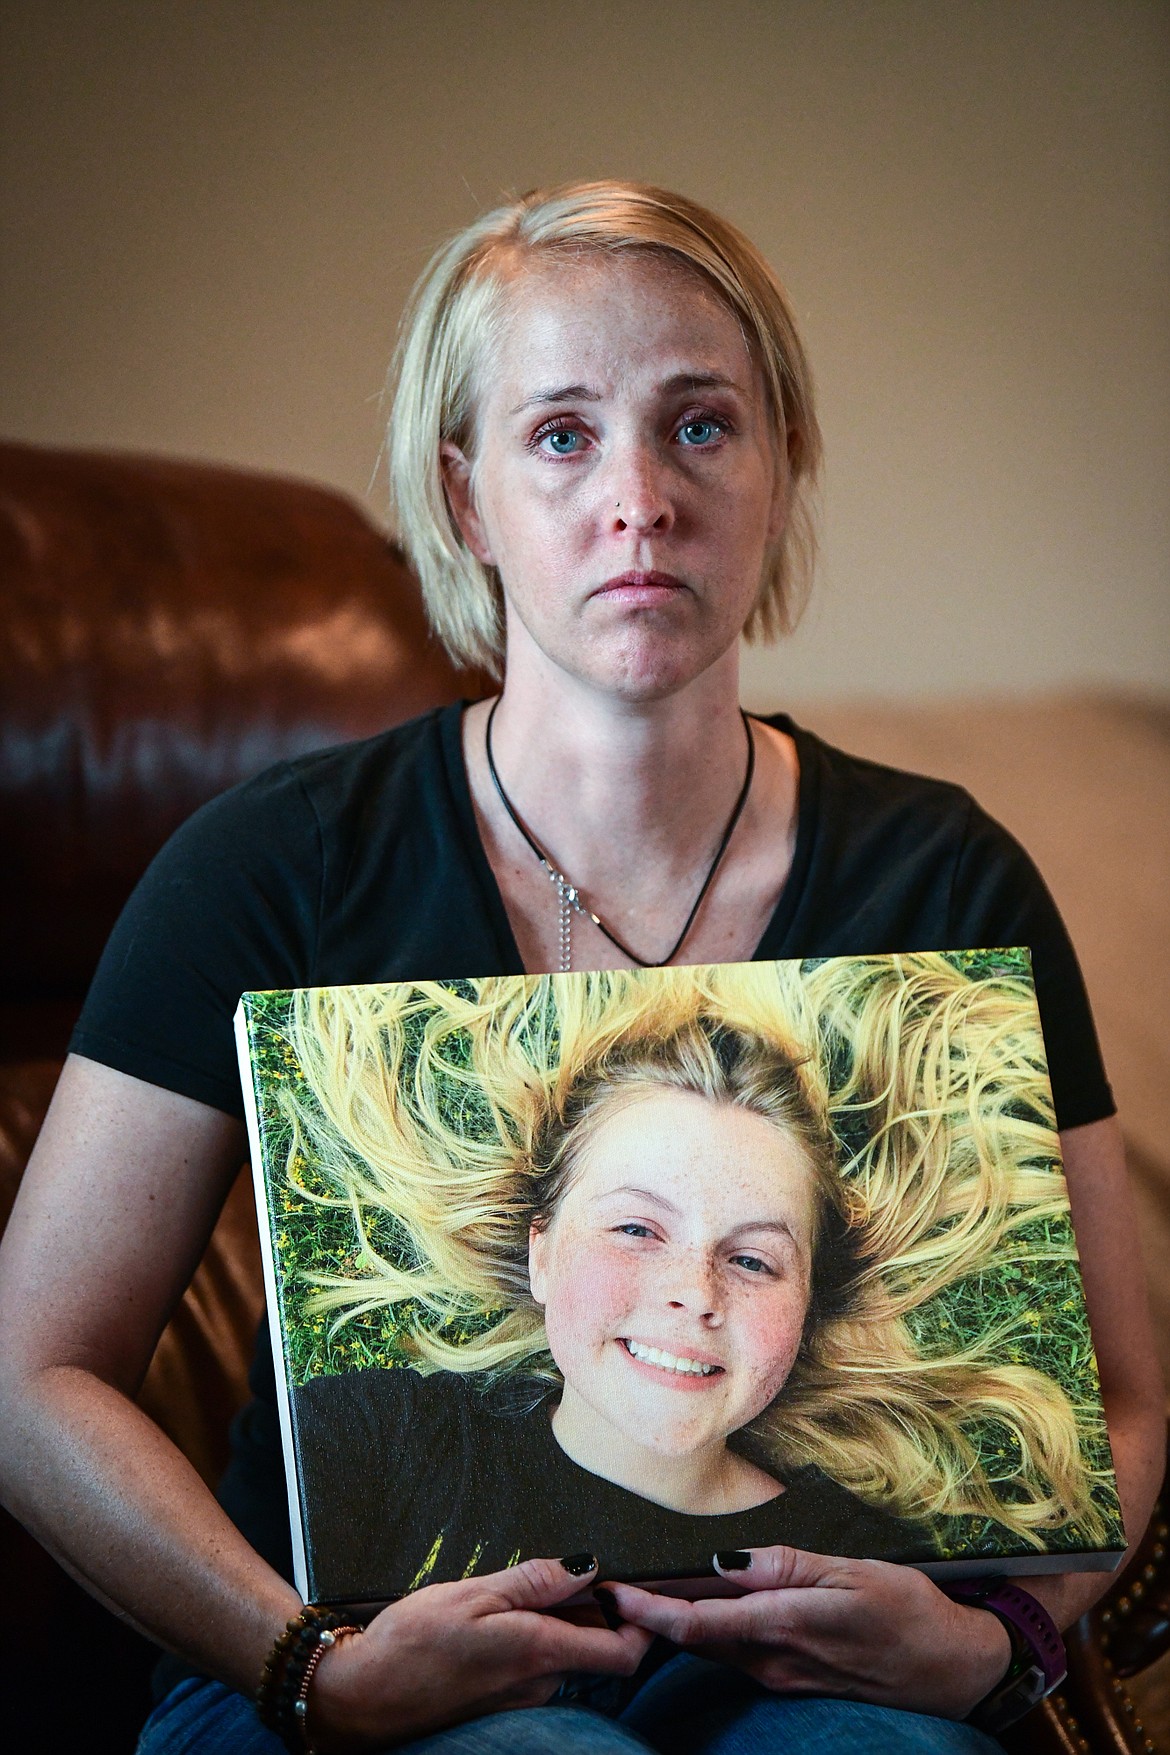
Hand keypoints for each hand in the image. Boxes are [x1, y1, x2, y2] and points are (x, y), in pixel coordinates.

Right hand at [308, 1555, 652, 1751]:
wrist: (363, 1696)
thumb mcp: (474, 1593)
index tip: (628, 1581)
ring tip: (519, 1586)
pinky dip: (534, 1633)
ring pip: (565, 1650)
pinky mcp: (502, 1700)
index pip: (625, 1651)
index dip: (640, 1617)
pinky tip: (499, 1612)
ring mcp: (522, 1695)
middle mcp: (541, 1683)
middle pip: (596, 1644)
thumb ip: (535, 1581)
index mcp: (540, 1652)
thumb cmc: (411, 1643)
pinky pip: (538, 1663)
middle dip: (592, 1606)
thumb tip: (588, 1567)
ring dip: (558, 1617)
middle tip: (561, 1568)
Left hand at [605, 1545, 1012, 1719]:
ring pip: (715, 1647)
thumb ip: (786, 1566)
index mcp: (787, 1627)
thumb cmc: (911, 1611)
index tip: (612, 1593)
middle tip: (607, 1584)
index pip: (699, 1625)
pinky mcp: (794, 1681)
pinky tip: (696, 1609)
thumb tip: (725, 1561)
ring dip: (675, 1623)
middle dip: (649, 1615)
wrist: (956, 1669)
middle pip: (696, 1639)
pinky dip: (709, 1632)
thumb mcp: (853, 1573)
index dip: (649, 1612)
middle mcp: (776, 1661)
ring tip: (637, 1589)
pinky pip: (739, 1655)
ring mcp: (784, 1677)